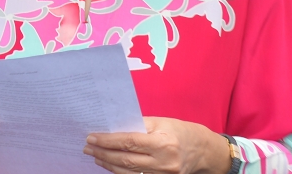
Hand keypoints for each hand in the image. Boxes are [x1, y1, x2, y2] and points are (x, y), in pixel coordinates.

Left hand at [84, 117, 231, 173]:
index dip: (108, 141)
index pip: (129, 142)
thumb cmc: (180, 131)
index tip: (92, 137)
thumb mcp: (161, 122)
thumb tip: (113, 128)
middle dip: (103, 154)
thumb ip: (138, 125)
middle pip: (126, 160)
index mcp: (163, 143)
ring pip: (128, 172)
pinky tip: (110, 166)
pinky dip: (120, 172)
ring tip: (95, 156)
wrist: (203, 151)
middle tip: (88, 148)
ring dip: (108, 165)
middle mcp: (163, 162)